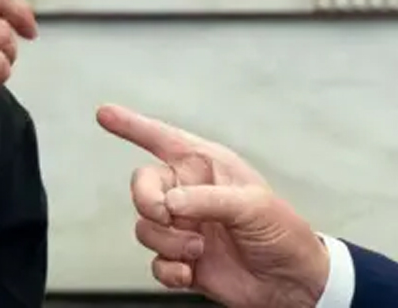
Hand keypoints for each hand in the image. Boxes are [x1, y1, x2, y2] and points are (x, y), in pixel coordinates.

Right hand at [96, 104, 329, 307]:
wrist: (293, 283)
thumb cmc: (283, 233)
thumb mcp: (252, 206)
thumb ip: (206, 199)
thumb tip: (169, 203)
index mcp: (206, 167)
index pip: (161, 138)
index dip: (131, 125)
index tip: (104, 114)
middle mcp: (189, 193)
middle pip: (142, 186)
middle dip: (147, 201)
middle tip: (167, 215)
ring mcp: (184, 227)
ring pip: (145, 227)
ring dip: (168, 242)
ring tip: (198, 250)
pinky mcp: (182, 260)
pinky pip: (155, 263)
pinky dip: (169, 271)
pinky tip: (191, 273)